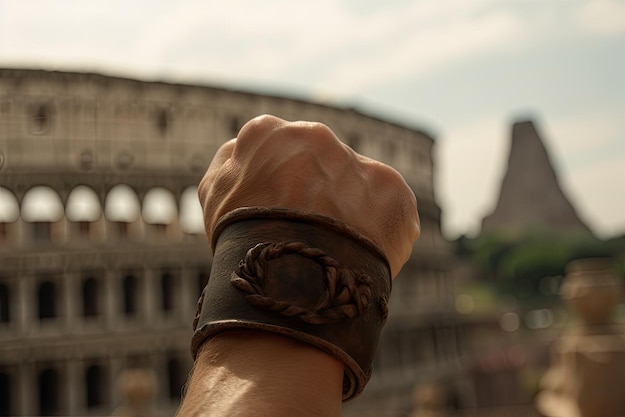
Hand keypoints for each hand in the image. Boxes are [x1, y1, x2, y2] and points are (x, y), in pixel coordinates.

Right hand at [198, 114, 419, 277]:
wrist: (286, 283)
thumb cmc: (241, 241)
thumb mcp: (214, 196)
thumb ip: (230, 164)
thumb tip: (243, 152)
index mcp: (267, 133)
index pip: (277, 150)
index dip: (280, 183)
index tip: (281, 209)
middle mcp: (316, 136)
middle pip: (321, 163)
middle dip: (319, 190)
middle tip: (310, 230)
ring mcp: (357, 162)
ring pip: (357, 184)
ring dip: (350, 210)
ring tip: (335, 250)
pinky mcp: (393, 191)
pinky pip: (389, 209)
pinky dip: (380, 232)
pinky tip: (360, 256)